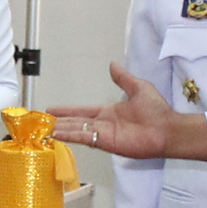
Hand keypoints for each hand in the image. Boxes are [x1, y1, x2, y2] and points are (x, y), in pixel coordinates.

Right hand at [53, 66, 206, 160]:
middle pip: (75, 122)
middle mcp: (103, 124)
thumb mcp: (138, 88)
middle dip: (58, 122)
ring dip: (60, 130)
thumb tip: (112, 64)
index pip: (82, 111)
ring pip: (76, 131)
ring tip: (42, 129)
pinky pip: (84, 138)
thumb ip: (123, 79)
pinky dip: (69, 136)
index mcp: (108, 112)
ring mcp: (103, 135)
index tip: (51, 110)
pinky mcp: (106, 143)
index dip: (67, 111)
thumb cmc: (156, 110)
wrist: (166, 128)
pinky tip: (56, 135)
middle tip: (39, 122)